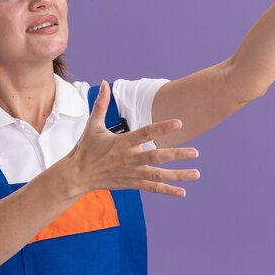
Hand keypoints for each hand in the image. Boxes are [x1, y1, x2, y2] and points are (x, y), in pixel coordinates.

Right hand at [65, 80, 199, 196]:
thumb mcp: (92, 125)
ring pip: (158, 175)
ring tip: (196, 174)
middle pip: (156, 156)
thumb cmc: (86, 148)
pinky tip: (183, 192)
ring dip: (178, 175)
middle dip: (176, 155)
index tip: (179, 122)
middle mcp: (129, 158)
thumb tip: (104, 82)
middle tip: (195, 152)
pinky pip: (152, 188)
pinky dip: (167, 190)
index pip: (145, 133)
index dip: (162, 128)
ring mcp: (131, 173)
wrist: (78, 175)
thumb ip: (101, 104)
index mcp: (122, 142)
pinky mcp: (132, 183)